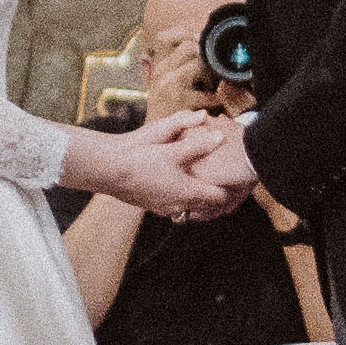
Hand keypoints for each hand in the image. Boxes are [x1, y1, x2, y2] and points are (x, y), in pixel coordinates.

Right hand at [135, 112, 255, 218]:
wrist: (107, 169)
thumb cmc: (140, 158)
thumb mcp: (172, 148)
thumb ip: (198, 144)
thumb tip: (221, 136)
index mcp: (188, 193)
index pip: (219, 199)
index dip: (231, 190)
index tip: (238, 180)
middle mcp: (178, 205)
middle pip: (206, 207)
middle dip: (216, 196)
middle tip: (228, 181)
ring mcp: (163, 208)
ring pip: (189, 207)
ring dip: (198, 197)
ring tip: (205, 182)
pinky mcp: (151, 205)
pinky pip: (175, 205)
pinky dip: (182, 197)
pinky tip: (178, 182)